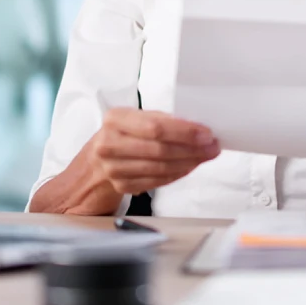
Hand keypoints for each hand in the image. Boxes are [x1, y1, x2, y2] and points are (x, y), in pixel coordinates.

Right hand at [87, 109, 220, 196]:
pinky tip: (189, 167)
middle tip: (213, 147)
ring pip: (160, 167)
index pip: (155, 127)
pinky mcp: (122, 185)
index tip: (206, 133)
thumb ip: (160, 121)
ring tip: (205, 156)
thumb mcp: (134, 119)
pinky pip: (157, 181)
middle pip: (160, 149)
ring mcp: (113, 168)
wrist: (93, 164)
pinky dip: (178, 174)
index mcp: (115, 119)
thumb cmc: (121, 135)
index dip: (184, 132)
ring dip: (189, 163)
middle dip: (192, 149)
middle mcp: (110, 143)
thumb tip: (197, 128)